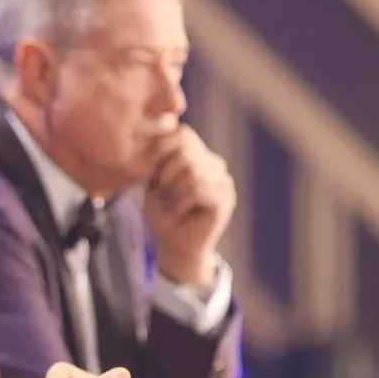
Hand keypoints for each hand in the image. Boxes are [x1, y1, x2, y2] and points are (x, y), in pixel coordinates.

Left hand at [143, 125, 235, 285]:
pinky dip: (182, 202)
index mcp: (198, 154)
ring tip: (173, 204)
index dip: (162, 149)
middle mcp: (214, 163)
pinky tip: (180, 211)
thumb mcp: (154, 180)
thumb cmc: (162, 211)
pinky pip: (199, 189)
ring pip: (193, 171)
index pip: (183, 134)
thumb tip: (164, 133)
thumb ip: (161, 157)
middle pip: (186, 151)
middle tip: (163, 192)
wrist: (173, 244)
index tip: (153, 174)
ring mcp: (223, 180)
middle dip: (165, 173)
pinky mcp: (226, 199)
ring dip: (173, 191)